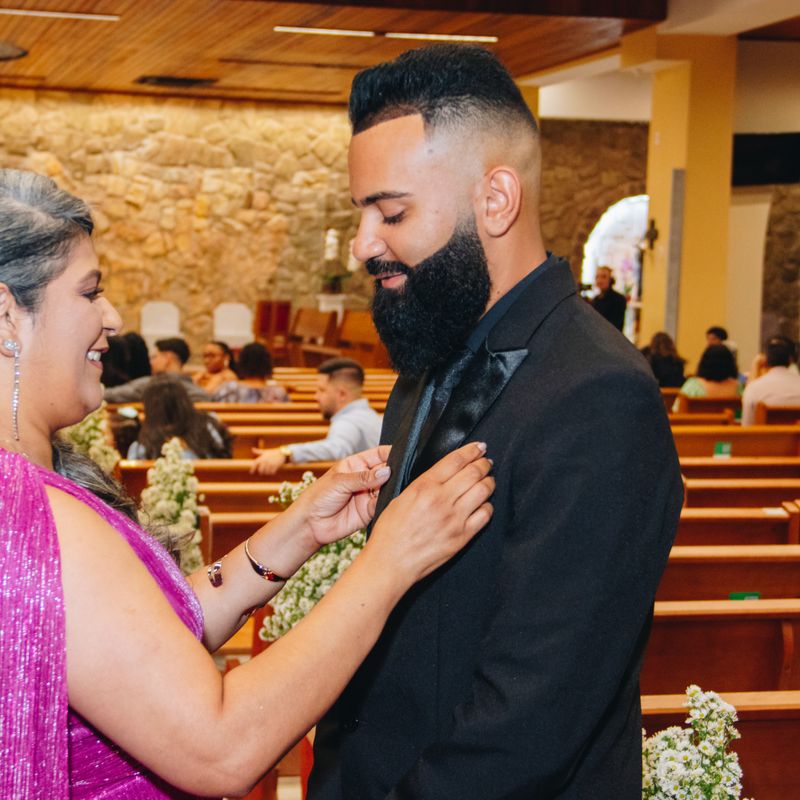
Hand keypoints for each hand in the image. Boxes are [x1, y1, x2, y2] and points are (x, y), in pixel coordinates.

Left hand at [251, 448, 286, 475]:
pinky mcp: (275, 466)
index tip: (251, 473)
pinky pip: (272, 472)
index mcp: (262, 458)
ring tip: (268, 471)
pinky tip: (272, 471)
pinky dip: (271, 473)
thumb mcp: (265, 452)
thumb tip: (252, 449)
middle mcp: (265, 461)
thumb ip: (258, 451)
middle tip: (262, 472)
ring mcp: (270, 464)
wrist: (281, 452)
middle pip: (260, 470)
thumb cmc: (272, 452)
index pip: (255, 464)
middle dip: (261, 472)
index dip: (252, 469)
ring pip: (266, 472)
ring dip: (267, 473)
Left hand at [290, 445, 392, 546]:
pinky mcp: (370, 511)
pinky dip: (389, 504)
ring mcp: (369, 495)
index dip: (392, 453)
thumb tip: (387, 471)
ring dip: (393, 488)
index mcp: (357, 464)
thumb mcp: (339, 482)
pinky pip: (384, 505)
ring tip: (393, 488)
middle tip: (399, 474)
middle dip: (395, 472)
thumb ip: (363, 477)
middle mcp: (365, 478)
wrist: (310, 524)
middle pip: (387, 471)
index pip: (379, 454)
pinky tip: (389, 502)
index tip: (404, 454)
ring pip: (388, 489)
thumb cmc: (317, 497)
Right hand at [368, 442, 493, 583]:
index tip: (479, 447)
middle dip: (484, 463)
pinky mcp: (462, 536)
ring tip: (488, 479)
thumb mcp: (401, 497)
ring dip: (489, 481)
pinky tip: (484, 504)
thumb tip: (444, 473)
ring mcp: (455, 519)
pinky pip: (485, 515)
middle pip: (474, 472)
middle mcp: (442, 500)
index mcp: (425, 486)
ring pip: (483, 491)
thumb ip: (424, 484)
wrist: (391, 562)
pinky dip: (488, 506)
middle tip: (486, 461)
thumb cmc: (390, 531)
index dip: (472, 450)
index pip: (456, 460)